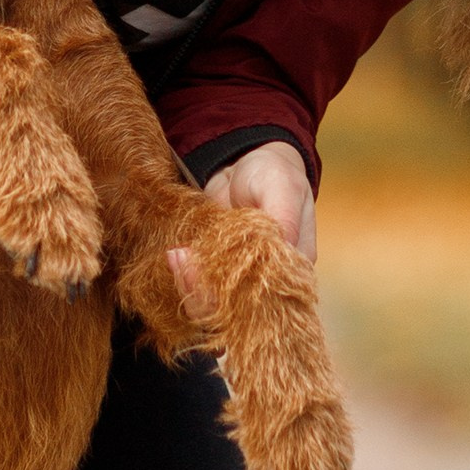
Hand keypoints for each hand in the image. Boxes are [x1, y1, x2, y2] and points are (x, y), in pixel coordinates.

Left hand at [169, 141, 315, 319]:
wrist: (243, 160)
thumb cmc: (272, 174)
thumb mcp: (283, 189)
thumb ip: (284, 218)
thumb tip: (283, 248)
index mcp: (294, 269)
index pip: (274, 300)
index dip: (248, 298)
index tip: (223, 276)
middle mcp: (268, 282)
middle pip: (240, 310)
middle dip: (210, 295)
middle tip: (187, 264)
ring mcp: (238, 280)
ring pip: (215, 306)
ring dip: (192, 288)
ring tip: (178, 256)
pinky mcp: (213, 273)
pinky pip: (198, 291)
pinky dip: (183, 279)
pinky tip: (175, 255)